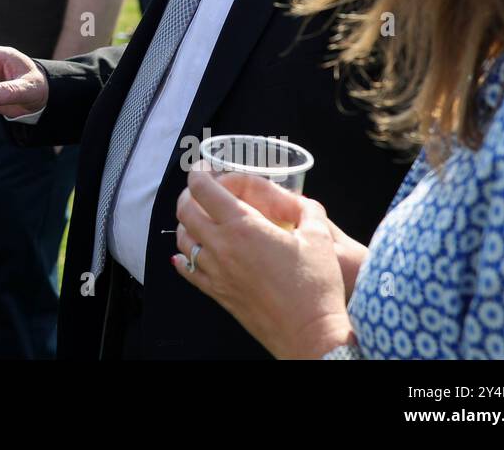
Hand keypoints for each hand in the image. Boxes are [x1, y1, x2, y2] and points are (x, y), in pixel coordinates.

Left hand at [171, 167, 354, 358]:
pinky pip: (188, 270)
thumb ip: (307, 210)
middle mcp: (221, 246)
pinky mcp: (217, 294)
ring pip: (183, 238)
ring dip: (187, 223)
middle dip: (189, 194)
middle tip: (202, 190)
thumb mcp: (320, 237)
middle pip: (185, 210)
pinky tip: (188, 253)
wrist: (310, 335)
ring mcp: (215, 272)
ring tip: (201, 218)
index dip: (199, 173)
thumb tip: (299, 201)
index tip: (203, 168)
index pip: (203, 189)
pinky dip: (184, 256)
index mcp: (243, 226)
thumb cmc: (316, 286)